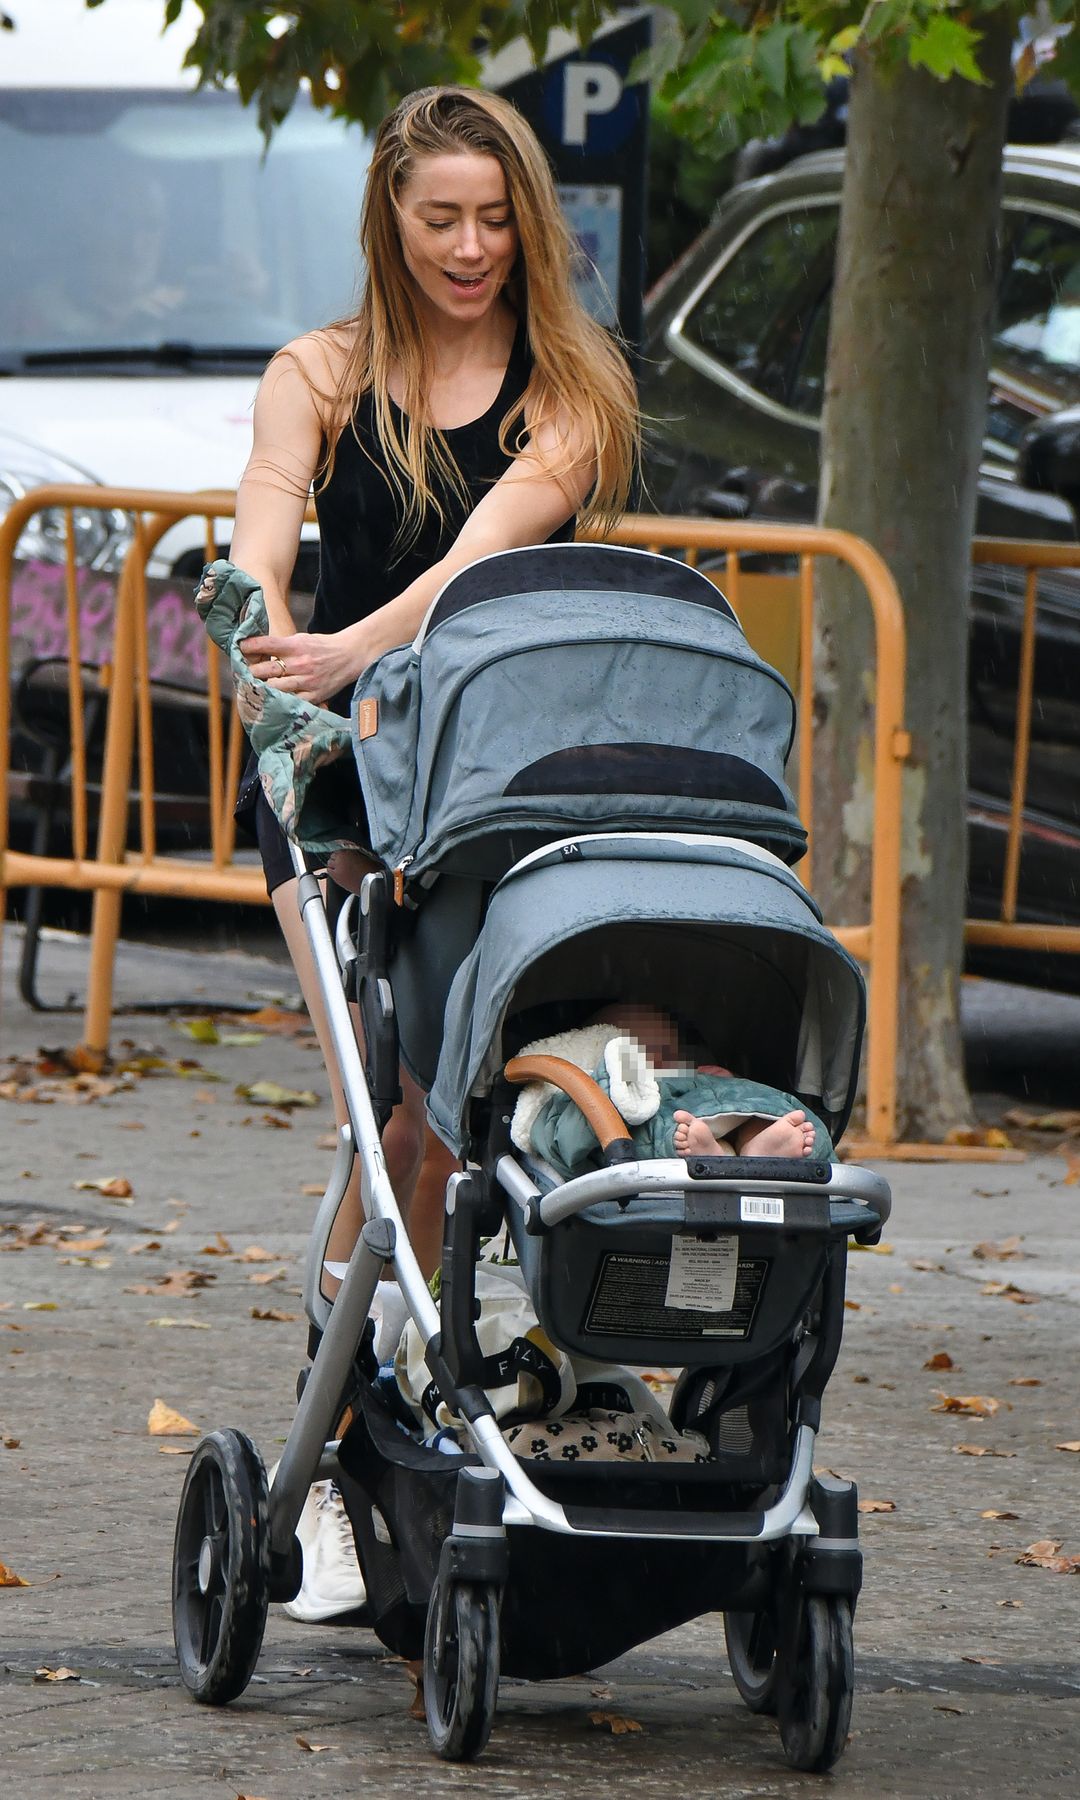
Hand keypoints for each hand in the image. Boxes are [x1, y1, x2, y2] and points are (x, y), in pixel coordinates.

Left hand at [238, 629, 370, 705]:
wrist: (350, 655)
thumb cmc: (322, 647)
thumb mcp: (302, 639)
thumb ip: (281, 645)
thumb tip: (255, 648)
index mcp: (296, 645)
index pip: (267, 644)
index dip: (249, 646)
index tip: (238, 648)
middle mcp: (300, 663)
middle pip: (266, 669)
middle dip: (250, 672)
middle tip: (240, 674)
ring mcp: (307, 681)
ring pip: (275, 688)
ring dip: (261, 690)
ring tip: (250, 690)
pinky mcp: (314, 695)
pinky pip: (291, 702)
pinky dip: (279, 702)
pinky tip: (271, 702)